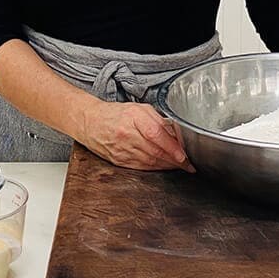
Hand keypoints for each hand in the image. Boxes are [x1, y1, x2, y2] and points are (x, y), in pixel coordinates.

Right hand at [79, 98, 195, 172]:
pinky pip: (141, 167)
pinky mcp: (119, 161)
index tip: (184, 155)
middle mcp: (127, 134)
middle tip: (188, 164)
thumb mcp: (138, 108)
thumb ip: (157, 120)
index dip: (172, 147)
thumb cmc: (115, 113)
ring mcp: (122, 149)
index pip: (156, 134)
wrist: (90, 122)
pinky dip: (155, 169)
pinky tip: (164, 167)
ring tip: (180, 167)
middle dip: (175, 160)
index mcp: (133, 117)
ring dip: (167, 166)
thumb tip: (175, 134)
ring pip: (150, 162)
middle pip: (155, 151)